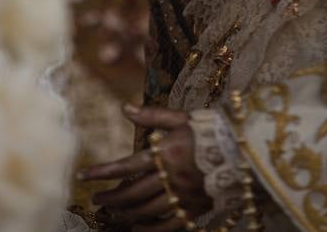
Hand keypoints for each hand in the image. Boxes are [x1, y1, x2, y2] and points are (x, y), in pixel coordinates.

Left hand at [77, 104, 210, 230]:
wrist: (243, 153)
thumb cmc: (210, 130)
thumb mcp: (180, 118)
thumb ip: (152, 115)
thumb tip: (126, 108)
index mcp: (165, 153)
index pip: (126, 165)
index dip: (102, 172)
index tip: (83, 175)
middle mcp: (171, 178)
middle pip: (133, 193)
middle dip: (111, 197)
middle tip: (96, 199)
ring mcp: (182, 196)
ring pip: (147, 211)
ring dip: (125, 214)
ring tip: (110, 213)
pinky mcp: (194, 209)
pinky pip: (168, 225)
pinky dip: (150, 229)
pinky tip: (137, 228)